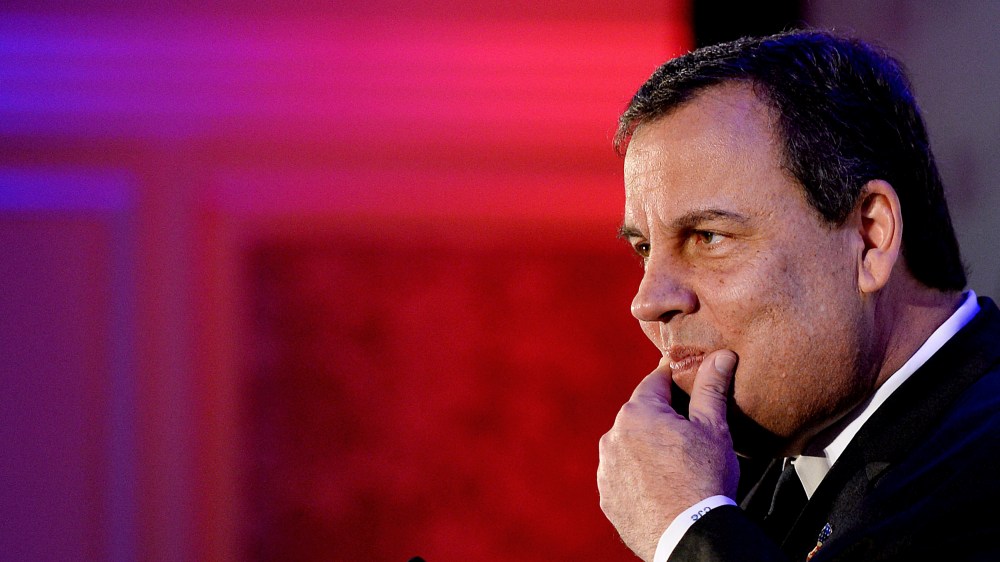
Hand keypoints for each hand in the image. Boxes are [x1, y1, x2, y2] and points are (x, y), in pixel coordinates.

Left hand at [597, 350, 740, 560]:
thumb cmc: (704, 479)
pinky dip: (637, 476)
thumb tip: (721, 355)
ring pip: (629, 445)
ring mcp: (606, 469)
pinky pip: (622, 475)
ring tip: (675, 463)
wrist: (688, 535)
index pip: (656, 381)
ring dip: (647, 447)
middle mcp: (613, 436)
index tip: (688, 380)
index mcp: (637, 413)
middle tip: (689, 432)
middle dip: (661, 418)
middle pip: (641, 414)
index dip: (675, 379)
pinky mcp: (607, 496)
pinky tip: (660, 485)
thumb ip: (712, 388)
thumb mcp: (714, 428)